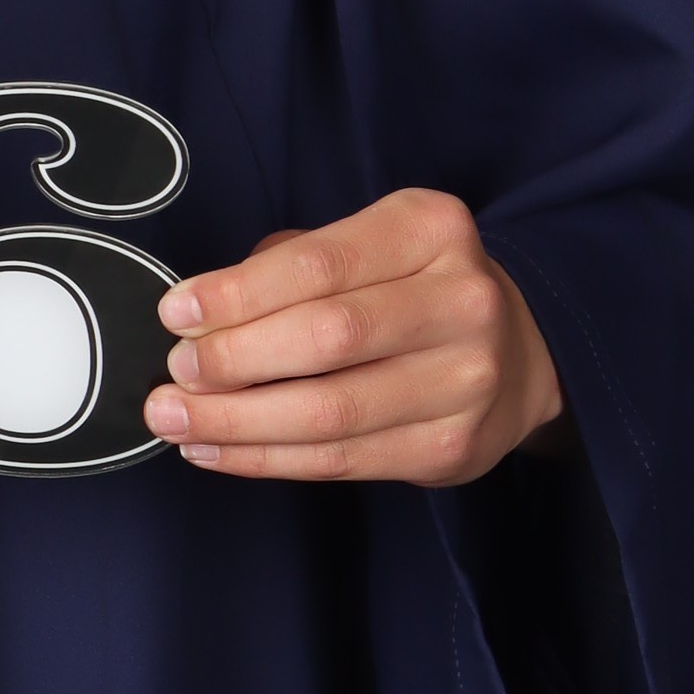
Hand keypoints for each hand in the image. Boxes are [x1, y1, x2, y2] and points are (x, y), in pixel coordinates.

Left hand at [143, 188, 562, 485]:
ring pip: (330, 411)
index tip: (176, 312)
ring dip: (237, 422)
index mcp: (432, 231)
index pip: (320, 265)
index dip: (238, 294)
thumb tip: (200, 313)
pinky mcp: (451, 447)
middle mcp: (461, 302)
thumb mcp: (370, 245)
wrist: (518, 356)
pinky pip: (341, 462)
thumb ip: (292, 265)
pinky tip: (218, 451)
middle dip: (234, 359)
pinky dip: (266, 460)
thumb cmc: (413, 291)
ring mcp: (464, 381)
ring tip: (177, 420)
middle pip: (327, 338)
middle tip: (175, 373)